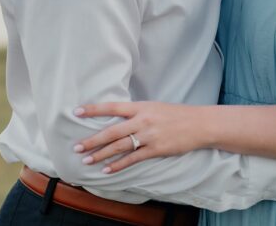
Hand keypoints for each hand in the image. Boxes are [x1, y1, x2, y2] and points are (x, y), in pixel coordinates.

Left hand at [73, 101, 205, 172]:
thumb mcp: (154, 107)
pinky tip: (107, 169)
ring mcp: (149, 135)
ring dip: (101, 154)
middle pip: (112, 131)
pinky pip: (133, 159)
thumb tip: (117, 118)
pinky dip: (118, 165)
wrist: (199, 124)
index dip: (94, 109)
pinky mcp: (156, 149)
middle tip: (76, 146)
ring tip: (87, 160)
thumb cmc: (176, 114)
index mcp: (141, 107)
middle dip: (92, 140)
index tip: (77, 112)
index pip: (112, 107)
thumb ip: (136, 112)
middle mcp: (143, 120)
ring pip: (120, 146)